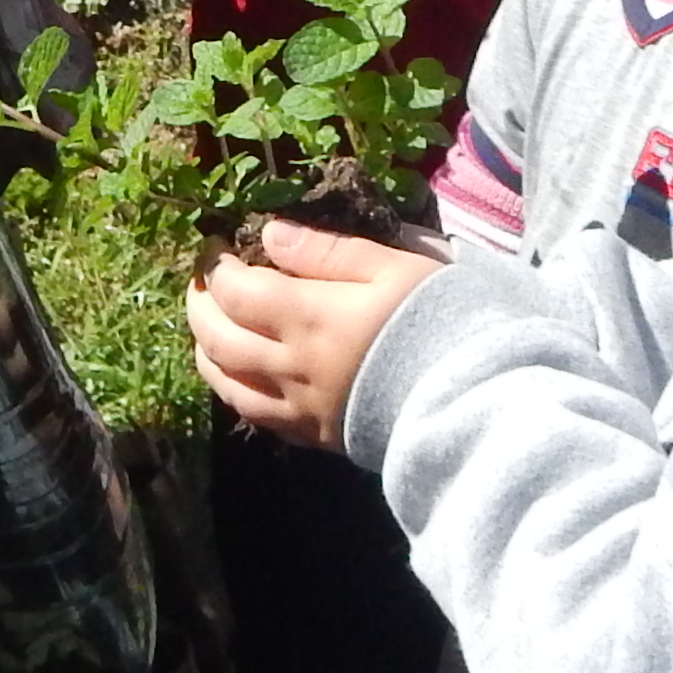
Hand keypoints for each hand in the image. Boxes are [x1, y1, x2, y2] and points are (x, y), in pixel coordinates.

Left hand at [185, 220, 442, 450]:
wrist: (472, 399)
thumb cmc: (438, 320)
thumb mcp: (391, 267)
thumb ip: (326, 252)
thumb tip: (270, 235)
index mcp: (307, 317)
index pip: (235, 291)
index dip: (216, 267)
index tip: (217, 248)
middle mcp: (290, 366)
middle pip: (218, 338)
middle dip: (199, 305)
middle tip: (203, 282)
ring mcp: (299, 407)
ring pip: (227, 383)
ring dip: (207, 350)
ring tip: (211, 326)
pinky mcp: (315, 437)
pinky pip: (256, 416)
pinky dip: (236, 388)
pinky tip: (240, 374)